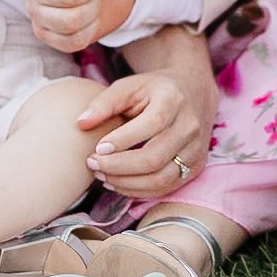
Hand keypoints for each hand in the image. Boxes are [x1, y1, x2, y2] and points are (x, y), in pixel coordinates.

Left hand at [76, 69, 213, 196]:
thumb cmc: (153, 91)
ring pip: (161, 179)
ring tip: (102, 175)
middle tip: (93, 164)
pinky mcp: (195, 167)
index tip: (97, 147)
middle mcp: (190, 126)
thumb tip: (81, 124)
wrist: (192, 93)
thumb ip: (104, 103)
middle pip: (154, 157)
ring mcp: (195, 149)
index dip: (122, 140)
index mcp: (174, 100)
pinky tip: (117, 182)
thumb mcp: (129, 86)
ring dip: (126, 183)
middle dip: (118, 166)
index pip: (151, 125)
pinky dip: (138, 190)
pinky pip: (166, 187)